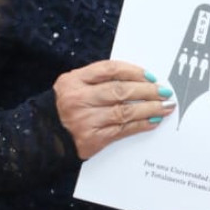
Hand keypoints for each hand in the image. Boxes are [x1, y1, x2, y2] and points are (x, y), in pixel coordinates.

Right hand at [55, 59, 175, 159]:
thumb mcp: (74, 86)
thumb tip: (138, 79)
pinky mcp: (92, 139)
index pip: (110, 70)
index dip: (134, 71)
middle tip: (165, 91)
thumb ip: (98, 79)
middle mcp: (78, 99)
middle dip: (147, 90)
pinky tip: (153, 120)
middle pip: (120, 90)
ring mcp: (84, 120)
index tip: (151, 75)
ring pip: (124, 111)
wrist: (44, 137)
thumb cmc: (66, 108)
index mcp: (73, 81)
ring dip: (149, 108)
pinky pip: (122, 130)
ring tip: (165, 106)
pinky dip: (140, 125)